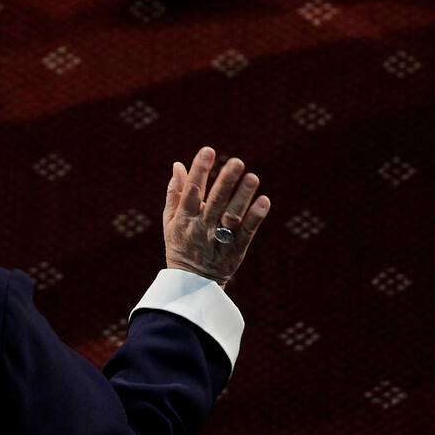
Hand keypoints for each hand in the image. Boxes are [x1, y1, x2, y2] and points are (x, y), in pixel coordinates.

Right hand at [163, 147, 269, 286]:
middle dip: (224, 183)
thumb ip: (175, 193)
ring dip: (242, 197)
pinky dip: (255, 218)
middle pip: (214, 204)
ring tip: (253, 177)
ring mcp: (219, 241)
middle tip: (236, 162)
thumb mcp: (171, 221)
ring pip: (231, 218)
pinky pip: (246, 233)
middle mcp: (201, 229)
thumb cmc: (180, 244)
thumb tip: (178, 164)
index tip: (208, 151)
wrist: (192, 284)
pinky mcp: (235, 250)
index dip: (198, 171)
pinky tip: (264, 201)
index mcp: (184, 220)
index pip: (191, 193)